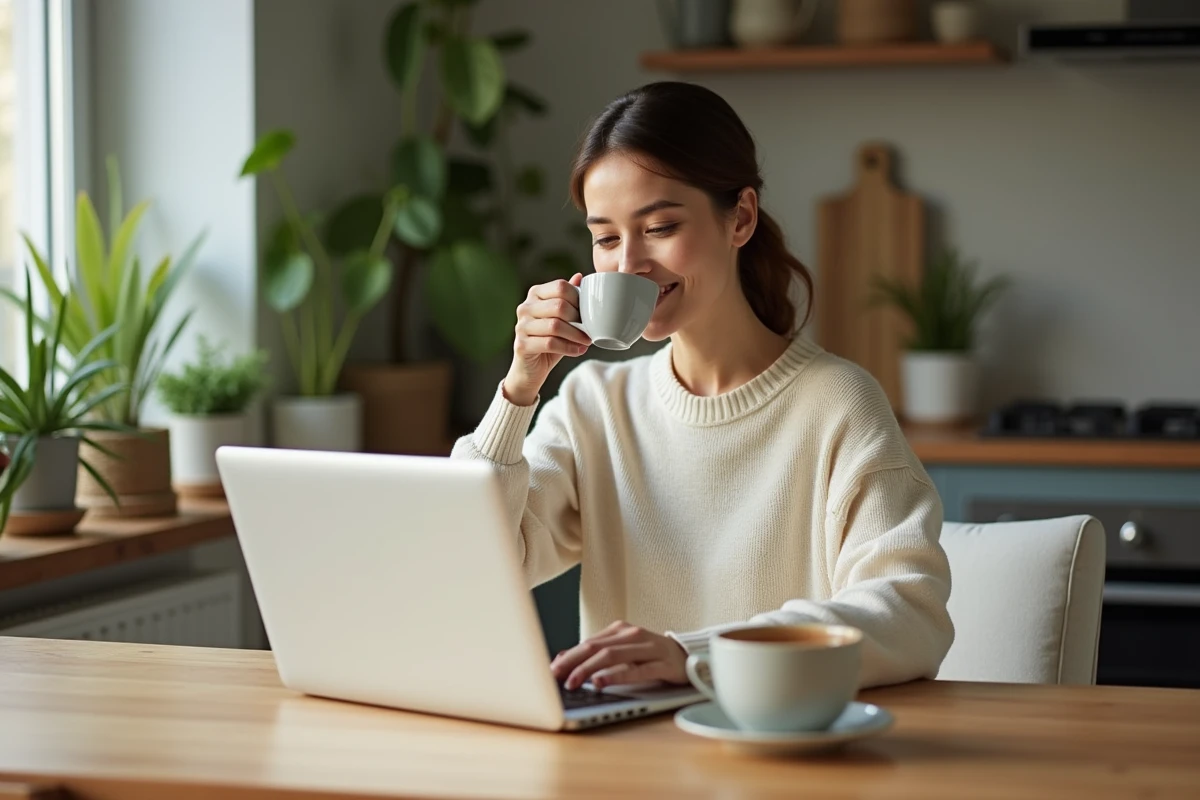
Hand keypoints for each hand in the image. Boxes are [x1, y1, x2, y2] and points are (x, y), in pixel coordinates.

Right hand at [503, 273, 591, 406]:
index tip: (589, 313)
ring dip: (576, 335)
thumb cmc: (549, 340)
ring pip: (555, 325)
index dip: (578, 298)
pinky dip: (569, 347)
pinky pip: (550, 343)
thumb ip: (568, 299)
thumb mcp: (561, 318)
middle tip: (591, 330)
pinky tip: (578, 351)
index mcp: (535, 294)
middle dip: (579, 319)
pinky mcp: (521, 345)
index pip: (560, 286)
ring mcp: (521, 326)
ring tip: (587, 341)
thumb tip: (580, 276)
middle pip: (559, 305)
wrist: (531, 369)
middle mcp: (525, 307)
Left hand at [550, 620, 688, 690]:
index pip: (588, 643)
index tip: (551, 670)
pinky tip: (602, 683)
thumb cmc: (652, 655)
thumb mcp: (623, 651)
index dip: (568, 656)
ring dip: (589, 669)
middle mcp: (633, 635)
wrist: (689, 656)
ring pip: (613, 656)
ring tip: (574, 681)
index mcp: (621, 630)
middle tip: (556, 676)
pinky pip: (637, 670)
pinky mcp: (663, 664)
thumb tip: (564, 656)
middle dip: (573, 662)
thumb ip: (597, 652)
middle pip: (596, 647)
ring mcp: (649, 648)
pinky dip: (617, 676)